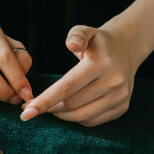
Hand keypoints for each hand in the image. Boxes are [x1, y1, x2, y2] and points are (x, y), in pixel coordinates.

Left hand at [20, 25, 137, 126]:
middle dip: (50, 108)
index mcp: (101, 63)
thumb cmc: (98, 42)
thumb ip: (76, 35)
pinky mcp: (122, 108)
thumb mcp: (86, 31)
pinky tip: (69, 110)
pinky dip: (77, 119)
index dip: (45, 101)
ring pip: (82, 116)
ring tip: (51, 108)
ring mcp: (119, 97)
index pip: (67, 87)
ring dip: (61, 116)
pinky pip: (93, 121)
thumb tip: (71, 44)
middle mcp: (113, 81)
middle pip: (72, 104)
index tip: (26, 112)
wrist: (127, 49)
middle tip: (35, 106)